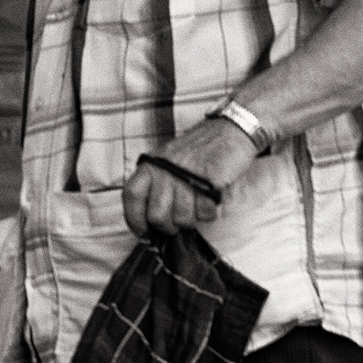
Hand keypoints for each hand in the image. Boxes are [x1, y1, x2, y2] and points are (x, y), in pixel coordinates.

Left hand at [122, 118, 258, 237]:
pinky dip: (208, 213)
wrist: (230, 130)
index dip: (135, 219)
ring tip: (196, 208)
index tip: (143, 232)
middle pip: (157, 216)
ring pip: (182, 218)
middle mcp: (165, 171)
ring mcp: (186, 176)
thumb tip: (149, 221)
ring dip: (191, 220)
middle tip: (176, 224)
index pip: (132, 197)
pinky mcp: (209, 182)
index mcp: (151, 165)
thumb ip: (155, 185)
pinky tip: (210, 202)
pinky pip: (205, 212)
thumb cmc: (198, 150)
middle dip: (168, 227)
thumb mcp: (167, 161)